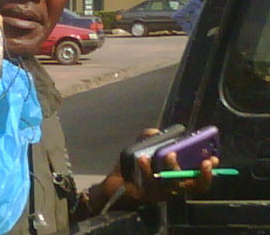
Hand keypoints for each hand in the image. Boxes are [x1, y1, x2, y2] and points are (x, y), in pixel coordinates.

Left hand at [95, 128, 218, 210]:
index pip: (199, 178)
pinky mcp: (146, 196)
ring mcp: (160, 193)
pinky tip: (143, 158)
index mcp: (177, 177)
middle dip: (201, 174)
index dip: (210, 171)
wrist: (113, 183)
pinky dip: (147, 169)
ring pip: (173, 184)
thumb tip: (157, 132)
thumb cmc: (132, 167)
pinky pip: (150, 184)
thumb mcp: (143, 148)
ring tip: (168, 153)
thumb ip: (151, 137)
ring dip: (173, 167)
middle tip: (202, 160)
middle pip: (193, 185)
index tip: (214, 158)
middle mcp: (172, 188)